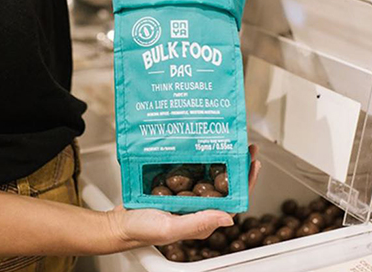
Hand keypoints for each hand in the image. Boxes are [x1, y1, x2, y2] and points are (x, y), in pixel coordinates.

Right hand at [106, 145, 260, 249]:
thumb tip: (229, 218)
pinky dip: (196, 157)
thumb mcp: (170, 228)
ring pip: (209, 174)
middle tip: (244, 144)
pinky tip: (198, 145)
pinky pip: (190, 171)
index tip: (253, 162)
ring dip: (219, 157)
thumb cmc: (141, 230)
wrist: (118, 224)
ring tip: (226, 140)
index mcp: (203, 218)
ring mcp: (186, 196)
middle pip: (224, 183)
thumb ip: (198, 222)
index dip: (246, 181)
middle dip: (236, 164)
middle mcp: (198, 206)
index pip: (232, 198)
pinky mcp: (174, 187)